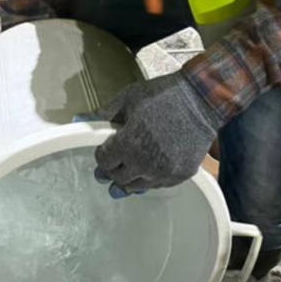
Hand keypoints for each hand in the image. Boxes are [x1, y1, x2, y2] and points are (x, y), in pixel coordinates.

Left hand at [92, 72, 219, 197]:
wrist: (201, 100)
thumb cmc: (164, 95)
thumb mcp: (129, 98)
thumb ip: (103, 113)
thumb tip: (78, 118)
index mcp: (129, 143)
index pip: (104, 161)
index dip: (101, 156)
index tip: (105, 151)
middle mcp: (145, 163)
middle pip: (118, 178)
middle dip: (113, 170)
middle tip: (114, 163)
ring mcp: (164, 172)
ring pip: (137, 186)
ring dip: (131, 177)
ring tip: (131, 167)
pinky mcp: (180, 176)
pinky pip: (157, 185)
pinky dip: (151, 178)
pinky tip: (150, 167)